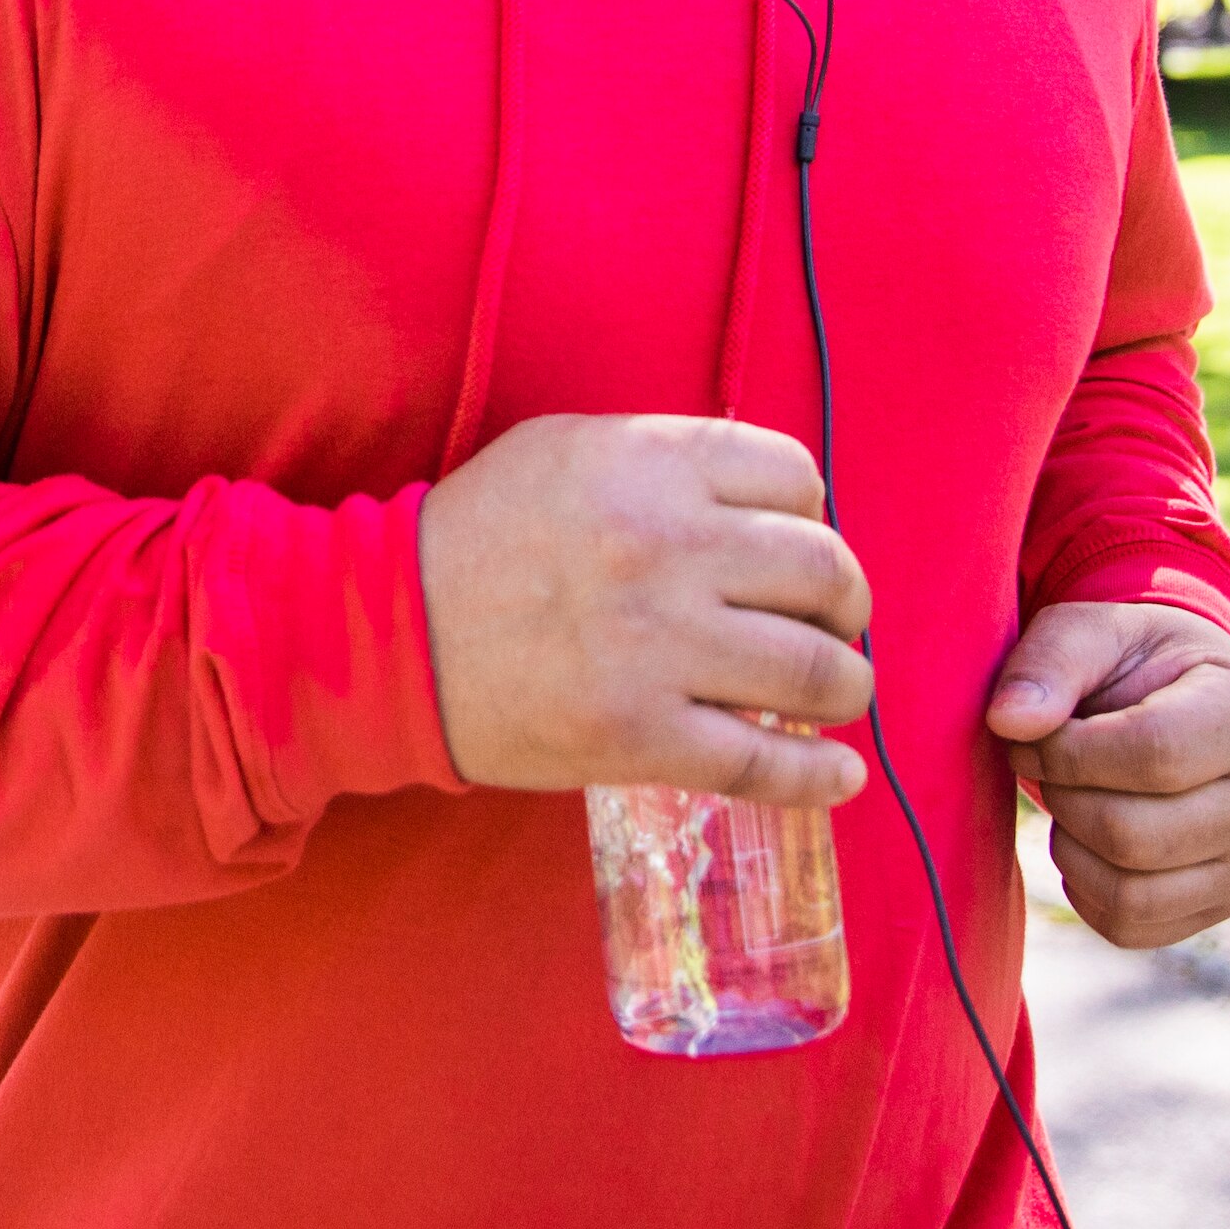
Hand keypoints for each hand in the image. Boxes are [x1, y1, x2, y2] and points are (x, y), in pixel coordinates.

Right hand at [419, 414, 873, 804]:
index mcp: (651, 463)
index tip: (796, 549)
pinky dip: (818, 779)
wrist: (385, 631)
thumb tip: (772, 507)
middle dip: (844, 604)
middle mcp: (667, 547)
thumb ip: (670, 462)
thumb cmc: (478, 535)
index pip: (796, 479)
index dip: (813, 516)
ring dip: (844, 686)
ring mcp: (658, 647)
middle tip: (831, 624)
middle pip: (824, 572)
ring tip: (833, 694)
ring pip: (815, 671)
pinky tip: (839, 777)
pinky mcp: (640, 737)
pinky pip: (763, 763)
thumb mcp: (570, 449)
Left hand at [987, 600, 1229, 948]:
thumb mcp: (1098, 631)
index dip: (1068, 753)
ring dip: (1069, 848)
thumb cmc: (1140, 663)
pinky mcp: (1227, 903)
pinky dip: (1085, 889)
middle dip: (1064, 799)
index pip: (1154, 754)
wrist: (1195, 704)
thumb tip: (1007, 721)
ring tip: (1067, 800)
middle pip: (1136, 835)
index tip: (1030, 736)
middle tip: (1046, 767)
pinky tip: (1084, 839)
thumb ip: (1050, 663)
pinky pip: (1132, 926)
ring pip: (1132, 894)